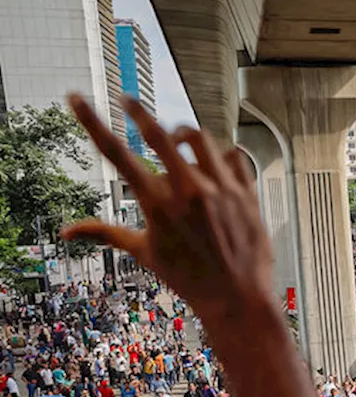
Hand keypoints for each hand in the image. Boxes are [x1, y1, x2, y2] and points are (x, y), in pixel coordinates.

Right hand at [62, 95, 274, 327]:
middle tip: (129, 101)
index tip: (77, 98)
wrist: (237, 297)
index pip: (116, 154)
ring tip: (178, 141)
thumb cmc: (189, 278)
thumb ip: (106, 234)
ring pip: (200, 138)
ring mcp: (220, 190)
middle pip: (158, 134)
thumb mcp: (144, 253)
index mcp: (157, 204)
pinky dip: (222, 154)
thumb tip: (68, 231)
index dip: (91, 121)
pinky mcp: (247, 193)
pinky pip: (235, 156)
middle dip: (138, 112)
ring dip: (183, 135)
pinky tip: (215, 162)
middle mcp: (189, 192)